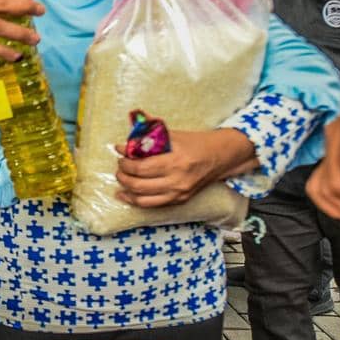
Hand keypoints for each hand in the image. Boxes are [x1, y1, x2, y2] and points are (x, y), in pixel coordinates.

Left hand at [115, 129, 255, 207]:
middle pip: (139, 183)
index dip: (125, 160)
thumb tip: (126, 140)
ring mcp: (179, 192)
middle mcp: (177, 180)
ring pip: (142, 198)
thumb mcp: (172, 135)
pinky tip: (124, 194)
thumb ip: (148, 135)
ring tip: (121, 178)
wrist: (220, 156)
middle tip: (120, 166)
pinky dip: (134, 200)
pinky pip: (151, 205)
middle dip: (123, 174)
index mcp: (175, 160)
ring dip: (126, 188)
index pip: (141, 166)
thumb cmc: (195, 143)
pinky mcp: (180, 200)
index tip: (119, 151)